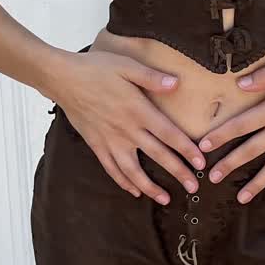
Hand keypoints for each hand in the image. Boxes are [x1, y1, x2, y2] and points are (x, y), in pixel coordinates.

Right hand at [49, 46, 205, 200]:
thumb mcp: (127, 65)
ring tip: (165, 199)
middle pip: (157, 155)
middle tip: (193, 188)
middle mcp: (127, 129)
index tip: (201, 163)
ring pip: (133, 170)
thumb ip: (152, 77)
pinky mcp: (96, 144)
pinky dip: (123, 181)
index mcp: (138, 110)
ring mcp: (110, 140)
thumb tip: (176, 83)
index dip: (187, 150)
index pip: (169, 134)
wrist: (63, 78)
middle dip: (178, 173)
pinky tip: (134, 191)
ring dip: (150, 187)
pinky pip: (111, 168)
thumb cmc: (96, 68)